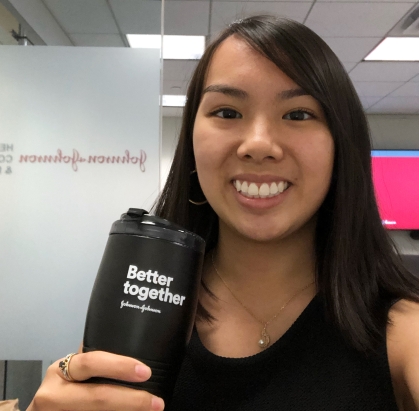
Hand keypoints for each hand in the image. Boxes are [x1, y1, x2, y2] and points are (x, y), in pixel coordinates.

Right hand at [27, 351, 164, 410]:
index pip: (91, 363)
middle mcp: (53, 395)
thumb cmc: (64, 386)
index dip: (120, 367)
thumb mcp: (73, 370)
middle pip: (98, 397)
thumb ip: (93, 360)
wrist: (44, 410)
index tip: (145, 372)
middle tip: (157, 402)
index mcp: (59, 371)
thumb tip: (130, 340)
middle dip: (132, 400)